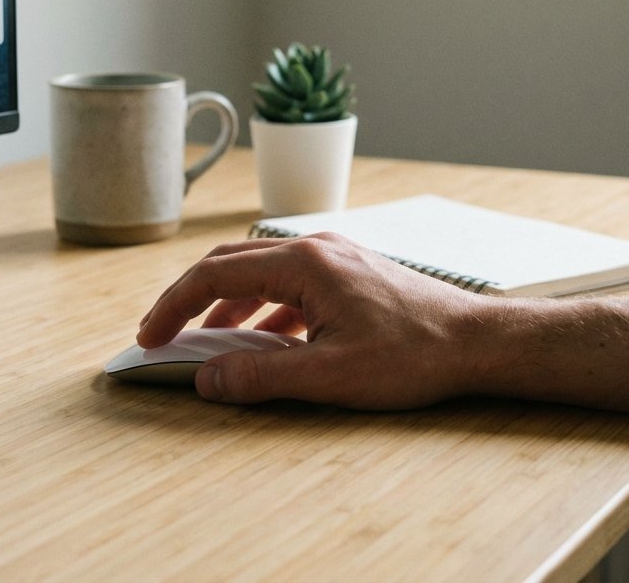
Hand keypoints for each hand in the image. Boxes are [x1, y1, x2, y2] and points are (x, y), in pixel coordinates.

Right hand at [137, 233, 486, 407]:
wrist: (479, 341)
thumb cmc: (413, 354)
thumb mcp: (330, 375)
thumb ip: (261, 376)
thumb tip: (207, 379)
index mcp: (303, 264)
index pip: (215, 275)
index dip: (174, 306)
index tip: (149, 336)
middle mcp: (313, 249)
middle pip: (230, 263)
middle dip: (190, 298)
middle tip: (162, 333)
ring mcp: (333, 257)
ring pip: (258, 272)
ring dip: (226, 304)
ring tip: (206, 341)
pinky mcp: (348, 272)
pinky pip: (288, 283)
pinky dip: (262, 309)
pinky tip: (264, 341)